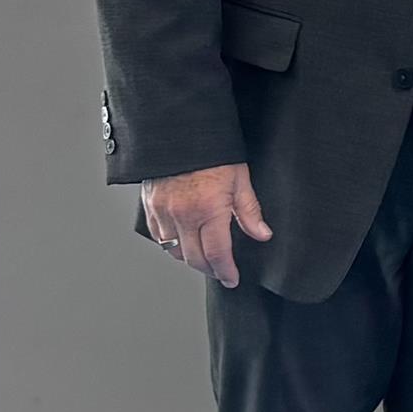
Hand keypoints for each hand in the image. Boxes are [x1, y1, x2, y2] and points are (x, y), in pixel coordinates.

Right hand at [141, 163, 271, 287]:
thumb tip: (262, 234)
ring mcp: (162, 212)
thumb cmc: (213, 152)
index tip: (232, 279)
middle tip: (221, 273)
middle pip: (194, 258)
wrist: (179, 131)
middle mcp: (182, 215)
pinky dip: (171, 244)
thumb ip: (249, 211)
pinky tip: (183, 242)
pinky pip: (158, 236)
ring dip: (189, 259)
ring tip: (204, 259)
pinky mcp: (149, 206)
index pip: (217, 254)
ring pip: (173, 250)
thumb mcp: (240, 179)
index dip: (226, 271)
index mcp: (208, 210)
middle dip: (210, 270)